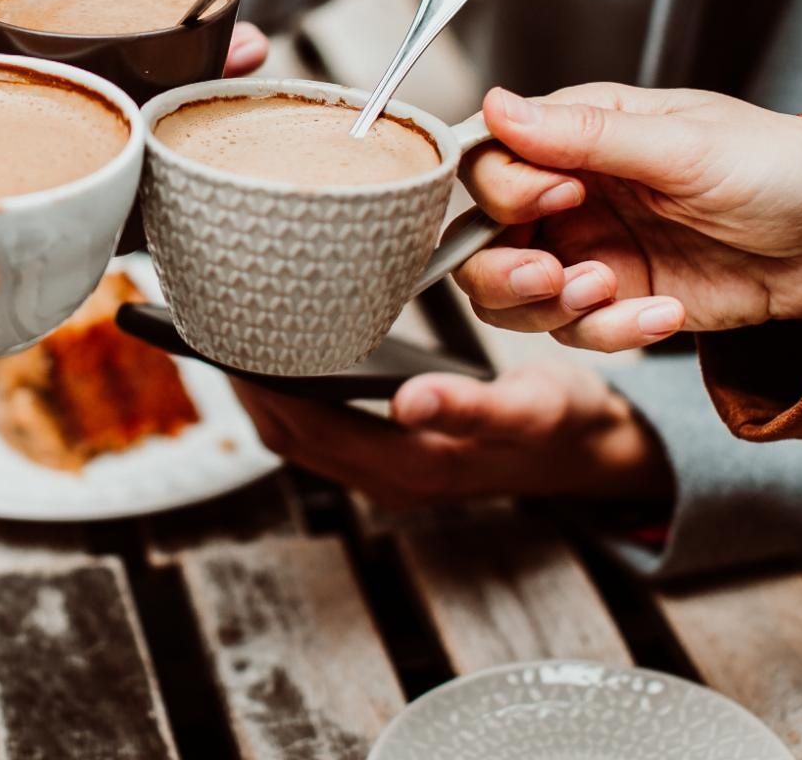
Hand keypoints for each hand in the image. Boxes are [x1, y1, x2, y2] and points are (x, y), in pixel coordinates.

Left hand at [232, 360, 672, 510]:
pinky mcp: (389, 458)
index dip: (258, 385)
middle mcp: (388, 479)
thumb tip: (412, 400)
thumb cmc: (562, 421)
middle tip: (211, 322)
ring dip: (260, 393)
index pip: (305, 427)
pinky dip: (289, 397)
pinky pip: (318, 432)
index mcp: (412, 468)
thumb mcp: (530, 408)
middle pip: (287, 434)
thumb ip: (473, 408)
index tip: (224, 338)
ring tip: (229, 333)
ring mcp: (385, 473)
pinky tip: (278, 355)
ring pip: (297, 436)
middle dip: (244, 384)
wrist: (591, 453)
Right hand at [455, 83, 801, 351]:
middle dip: (504, 268)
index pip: (488, 162)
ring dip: (550, 307)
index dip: (504, 190)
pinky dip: (613, 332)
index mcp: (577, 135)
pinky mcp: (619, 300)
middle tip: (556, 274)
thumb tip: (496, 105)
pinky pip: (577, 331)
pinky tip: (666, 313)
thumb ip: (584, 134)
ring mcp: (590, 250)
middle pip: (480, 239)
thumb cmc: (778, 166)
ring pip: (513, 296)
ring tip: (612, 294)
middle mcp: (569, 194)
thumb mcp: (683, 144)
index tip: (558, 198)